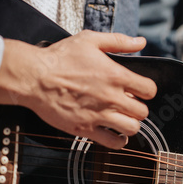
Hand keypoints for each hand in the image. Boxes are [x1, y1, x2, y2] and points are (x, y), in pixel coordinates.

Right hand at [0, 30, 156, 148]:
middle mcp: (111, 98)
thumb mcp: (90, 40)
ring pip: (132, 128)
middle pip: (142, 112)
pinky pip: (113, 143)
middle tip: (129, 104)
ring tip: (123, 119)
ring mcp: (99, 115)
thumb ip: (118, 41)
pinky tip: (115, 133)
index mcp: (116, 76)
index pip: (149, 90)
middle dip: (138, 108)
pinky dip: (118, 140)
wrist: (33, 77)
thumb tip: (140, 42)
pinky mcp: (85, 129)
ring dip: (130, 124)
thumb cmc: (59, 58)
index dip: (146, 90)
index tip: (139, 90)